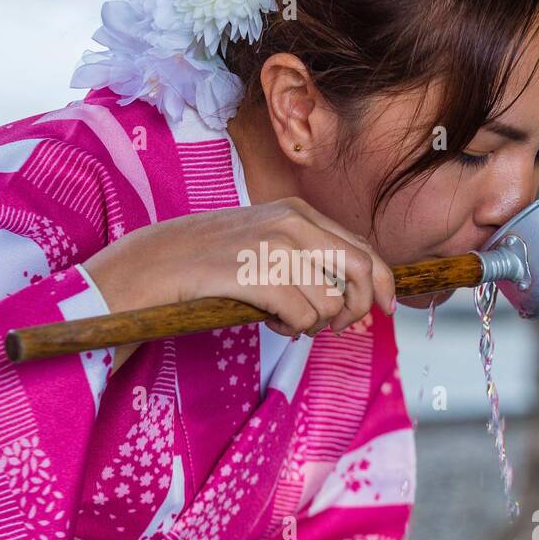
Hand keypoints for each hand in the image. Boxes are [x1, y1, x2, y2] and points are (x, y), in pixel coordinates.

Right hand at [83, 197, 395, 359]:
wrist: (153, 265)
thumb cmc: (210, 262)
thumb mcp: (264, 244)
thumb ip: (308, 259)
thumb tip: (356, 297)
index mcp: (298, 211)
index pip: (363, 248)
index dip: (383, 284)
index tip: (385, 309)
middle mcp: (291, 222)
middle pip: (361, 272)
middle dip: (359, 307)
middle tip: (338, 327)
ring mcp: (272, 245)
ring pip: (331, 301)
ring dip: (315, 323)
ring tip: (286, 321)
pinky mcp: (255, 273)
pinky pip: (302, 314)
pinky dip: (293, 328)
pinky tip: (271, 322)